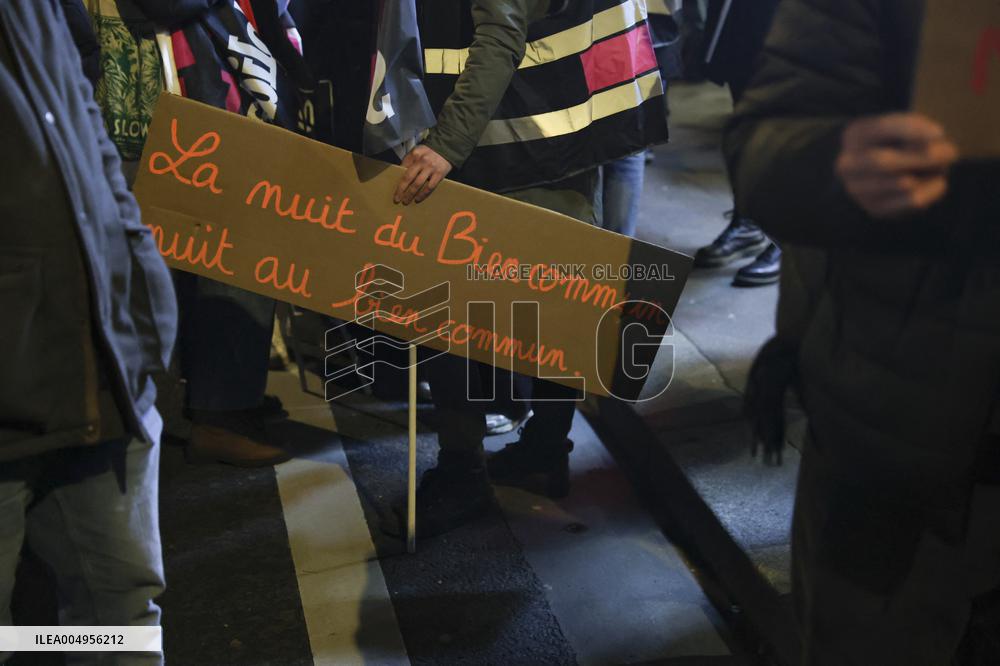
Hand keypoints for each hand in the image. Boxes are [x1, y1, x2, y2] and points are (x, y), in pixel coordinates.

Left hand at [394, 145, 451, 204]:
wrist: (446, 149)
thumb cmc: (429, 152)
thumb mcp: (417, 151)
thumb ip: (409, 160)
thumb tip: (400, 173)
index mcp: (414, 155)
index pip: (403, 168)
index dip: (397, 179)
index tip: (394, 188)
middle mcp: (422, 161)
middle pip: (408, 177)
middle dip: (401, 189)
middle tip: (397, 199)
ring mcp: (431, 168)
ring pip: (418, 184)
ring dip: (410, 194)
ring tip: (406, 201)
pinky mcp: (439, 174)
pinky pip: (429, 187)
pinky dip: (423, 194)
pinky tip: (418, 199)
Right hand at [835, 113, 957, 218]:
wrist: (870, 171)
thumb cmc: (892, 142)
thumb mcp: (901, 127)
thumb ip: (918, 130)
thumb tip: (940, 152)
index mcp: (855, 135)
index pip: (882, 129)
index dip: (911, 130)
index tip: (940, 133)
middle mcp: (848, 165)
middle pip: (884, 162)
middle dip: (922, 158)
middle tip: (952, 153)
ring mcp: (857, 190)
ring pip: (902, 183)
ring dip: (930, 174)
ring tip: (940, 167)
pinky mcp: (874, 209)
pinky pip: (911, 202)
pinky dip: (931, 191)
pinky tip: (937, 184)